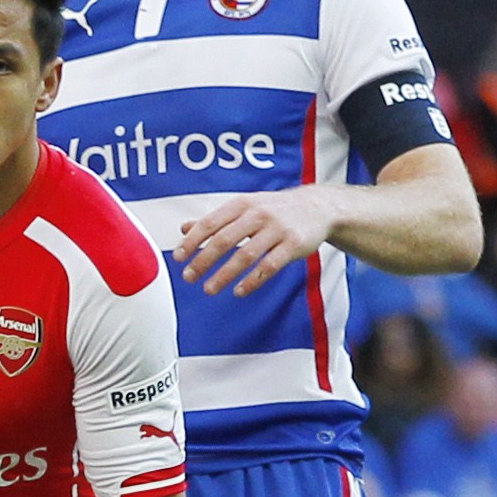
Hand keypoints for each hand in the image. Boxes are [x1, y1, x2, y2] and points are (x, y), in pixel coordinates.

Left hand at [173, 187, 342, 296]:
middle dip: (203, 260)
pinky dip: (252, 281)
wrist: (318, 206)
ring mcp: (277, 229)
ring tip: (209, 289)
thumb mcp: (245, 207)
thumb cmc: (275, 209)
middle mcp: (258, 214)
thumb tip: (184, 229)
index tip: (178, 258)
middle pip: (224, 240)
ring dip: (224, 274)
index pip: (210, 223)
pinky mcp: (293, 245)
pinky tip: (238, 291)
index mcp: (242, 204)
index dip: (192, 241)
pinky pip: (269, 266)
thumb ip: (216, 219)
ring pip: (245, 255)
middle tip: (189, 277)